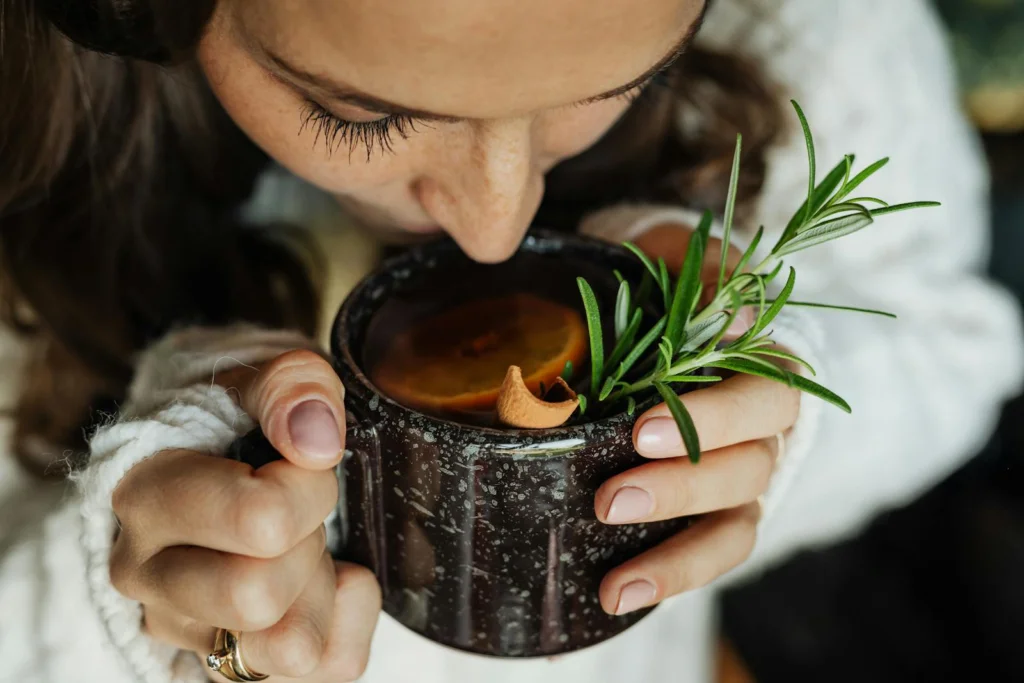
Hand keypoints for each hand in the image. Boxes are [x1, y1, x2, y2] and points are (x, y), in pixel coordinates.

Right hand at [110, 350, 380, 680]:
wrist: (210, 452)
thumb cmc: (239, 417)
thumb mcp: (265, 378)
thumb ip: (291, 387)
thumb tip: (316, 441)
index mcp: (145, 497)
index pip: (259, 522)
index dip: (308, 487)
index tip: (298, 463)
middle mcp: (147, 576)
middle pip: (258, 597)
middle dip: (306, 542)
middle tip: (298, 511)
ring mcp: (187, 631)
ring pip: (290, 648)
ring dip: (318, 588)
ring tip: (297, 547)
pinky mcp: (233, 666)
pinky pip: (333, 666)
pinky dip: (349, 619)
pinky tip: (322, 581)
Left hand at [595, 223, 800, 614]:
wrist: (649, 306)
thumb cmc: (664, 279)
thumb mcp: (679, 255)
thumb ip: (706, 267)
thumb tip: (734, 303)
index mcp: (765, 364)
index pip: (763, 397)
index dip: (713, 418)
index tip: (642, 430)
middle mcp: (764, 427)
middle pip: (747, 467)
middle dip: (681, 488)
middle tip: (612, 498)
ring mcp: (742, 473)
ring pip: (733, 521)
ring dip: (676, 554)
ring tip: (615, 584)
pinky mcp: (714, 509)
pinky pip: (710, 551)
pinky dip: (670, 576)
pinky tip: (617, 595)